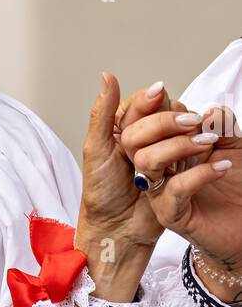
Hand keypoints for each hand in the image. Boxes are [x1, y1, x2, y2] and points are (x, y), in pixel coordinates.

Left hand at [77, 74, 186, 298]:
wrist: (117, 230)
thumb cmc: (101, 194)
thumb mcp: (96, 151)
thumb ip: (103, 113)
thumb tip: (107, 76)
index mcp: (122, 128)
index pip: (142, 102)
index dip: (151, 100)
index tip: (158, 96)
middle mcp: (144, 137)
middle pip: (165, 114)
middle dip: (172, 120)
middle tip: (187, 124)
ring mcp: (163, 153)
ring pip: (182, 132)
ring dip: (190, 136)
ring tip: (202, 141)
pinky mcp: (179, 170)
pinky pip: (193, 155)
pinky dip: (201, 153)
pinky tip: (209, 151)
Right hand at [120, 99, 241, 296]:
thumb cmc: (238, 185)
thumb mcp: (234, 144)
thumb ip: (221, 124)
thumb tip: (209, 111)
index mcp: (166, 147)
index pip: (142, 121)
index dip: (147, 103)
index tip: (163, 90)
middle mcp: (158, 168)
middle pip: (132, 138)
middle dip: (159, 121)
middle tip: (193, 120)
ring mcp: (160, 192)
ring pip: (145, 161)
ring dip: (178, 146)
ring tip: (208, 143)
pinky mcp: (171, 215)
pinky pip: (175, 190)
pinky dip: (200, 173)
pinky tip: (221, 166)